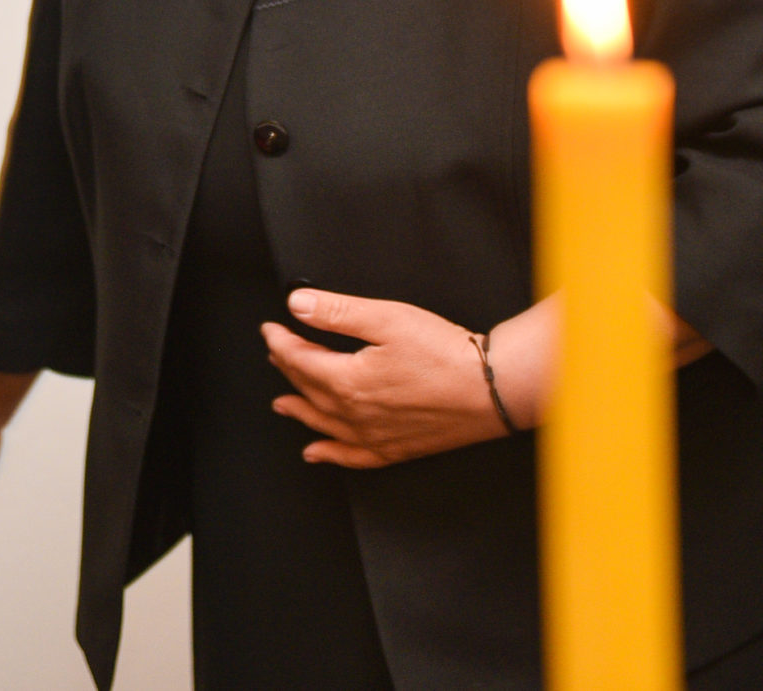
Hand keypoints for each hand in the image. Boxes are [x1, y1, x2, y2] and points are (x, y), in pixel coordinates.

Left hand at [262, 288, 512, 467]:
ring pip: (324, 424)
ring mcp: (375, 436)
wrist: (492, 388)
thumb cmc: (445, 353)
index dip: (280, 342)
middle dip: (288, 369)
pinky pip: (353, 457)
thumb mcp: (387, 318)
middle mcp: (355, 415)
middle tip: (277, 353)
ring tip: (281, 405)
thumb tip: (297, 305)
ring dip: (300, 411)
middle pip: (308, 390)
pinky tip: (317, 452)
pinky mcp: (396, 449)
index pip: (299, 360)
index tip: (271, 328)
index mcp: (348, 381)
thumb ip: (336, 312)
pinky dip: (331, 454)